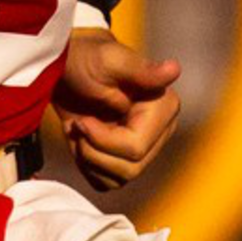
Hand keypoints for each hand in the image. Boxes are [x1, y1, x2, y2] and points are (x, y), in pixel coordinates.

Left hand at [55, 29, 181, 190]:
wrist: (68, 68)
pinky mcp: (124, 159)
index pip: (136, 148)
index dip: (103, 140)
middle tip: (78, 125)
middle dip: (94, 151)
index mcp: (164, 108)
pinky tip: (81, 142)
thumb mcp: (110, 60)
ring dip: (89, 159)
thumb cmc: (88, 58)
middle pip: (129, 168)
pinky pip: (107, 182)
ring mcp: (144, 148)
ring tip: (79, 131)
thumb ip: (141, 70)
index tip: (83, 120)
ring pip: (119, 179)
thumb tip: (173, 69)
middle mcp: (159, 131)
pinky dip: (87, 167)